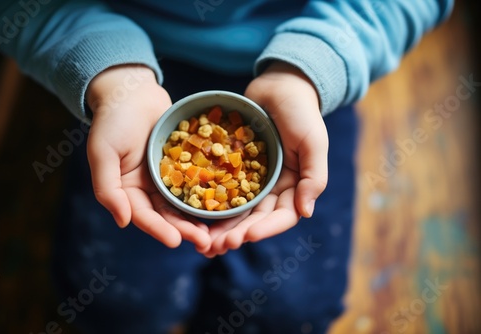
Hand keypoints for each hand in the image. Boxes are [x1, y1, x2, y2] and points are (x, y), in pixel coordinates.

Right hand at [86, 65, 210, 250]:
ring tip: (218, 233)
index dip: (158, 229)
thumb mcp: (102, 152)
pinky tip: (227, 203)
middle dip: (185, 230)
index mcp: (128, 190)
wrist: (133, 92)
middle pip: (168, 215)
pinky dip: (210, 193)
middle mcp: (149, 188)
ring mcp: (168, 177)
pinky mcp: (185, 164)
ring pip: (186, 203)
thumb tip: (123, 221)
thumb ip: (108, 187)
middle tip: (206, 243)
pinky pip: (198, 180)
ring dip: (200, 219)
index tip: (175, 242)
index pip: (143, 216)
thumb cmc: (113, 119)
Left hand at [203, 62, 328, 256]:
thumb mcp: (314, 142)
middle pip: (255, 218)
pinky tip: (193, 213)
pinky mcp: (233, 166)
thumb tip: (306, 213)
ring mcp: (252, 178)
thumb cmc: (301, 112)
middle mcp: (272, 187)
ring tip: (202, 241)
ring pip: (236, 209)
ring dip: (221, 227)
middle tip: (216, 247)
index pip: (282, 216)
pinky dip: (209, 202)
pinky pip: (220, 186)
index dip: (266, 229)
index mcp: (294, 185)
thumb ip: (314, 176)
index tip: (246, 237)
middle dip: (237, 234)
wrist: (279, 86)